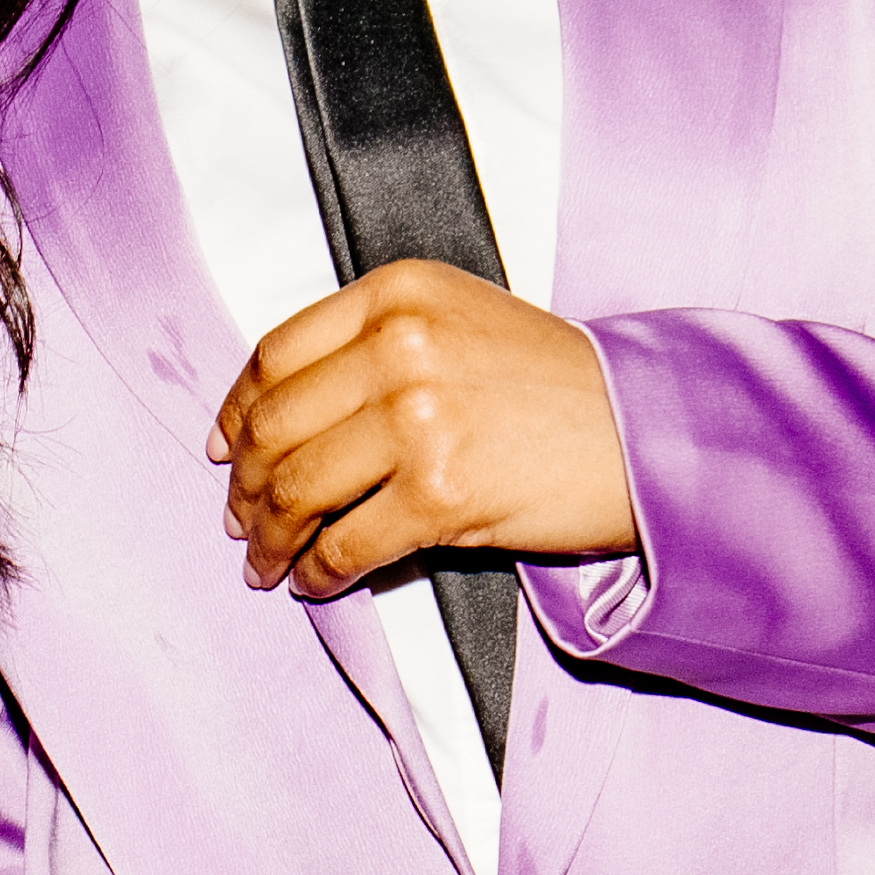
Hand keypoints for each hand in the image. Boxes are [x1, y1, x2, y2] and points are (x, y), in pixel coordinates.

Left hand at [207, 262, 636, 597]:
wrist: (649, 434)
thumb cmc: (558, 387)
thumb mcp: (460, 323)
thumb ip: (373, 348)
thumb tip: (274, 417)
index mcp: (399, 293)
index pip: (276, 355)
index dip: (236, 413)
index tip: (225, 451)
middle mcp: (401, 345)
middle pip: (274, 425)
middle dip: (246, 487)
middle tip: (243, 522)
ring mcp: (419, 418)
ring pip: (298, 488)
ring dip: (271, 536)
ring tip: (267, 562)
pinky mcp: (441, 492)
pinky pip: (347, 544)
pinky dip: (319, 571)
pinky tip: (317, 580)